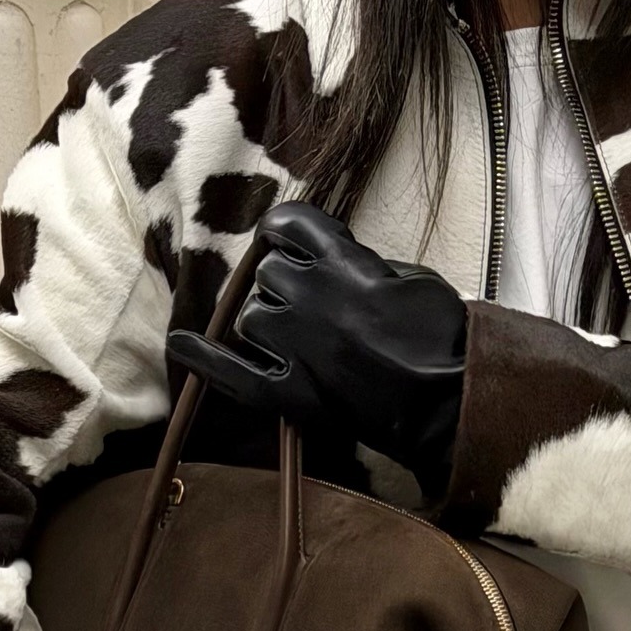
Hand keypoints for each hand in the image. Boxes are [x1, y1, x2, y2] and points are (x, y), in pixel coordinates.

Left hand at [167, 202, 466, 498]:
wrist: (451, 406)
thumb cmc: (446, 340)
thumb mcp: (415, 279)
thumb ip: (367, 266)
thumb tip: (339, 263)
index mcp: (346, 264)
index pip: (291, 225)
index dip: (288, 233)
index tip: (293, 244)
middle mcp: (312, 299)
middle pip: (267, 274)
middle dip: (284, 284)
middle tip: (311, 306)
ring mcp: (298, 349)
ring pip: (251, 320)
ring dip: (266, 324)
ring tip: (296, 339)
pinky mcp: (292, 395)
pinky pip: (234, 374)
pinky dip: (204, 361)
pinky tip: (180, 347)